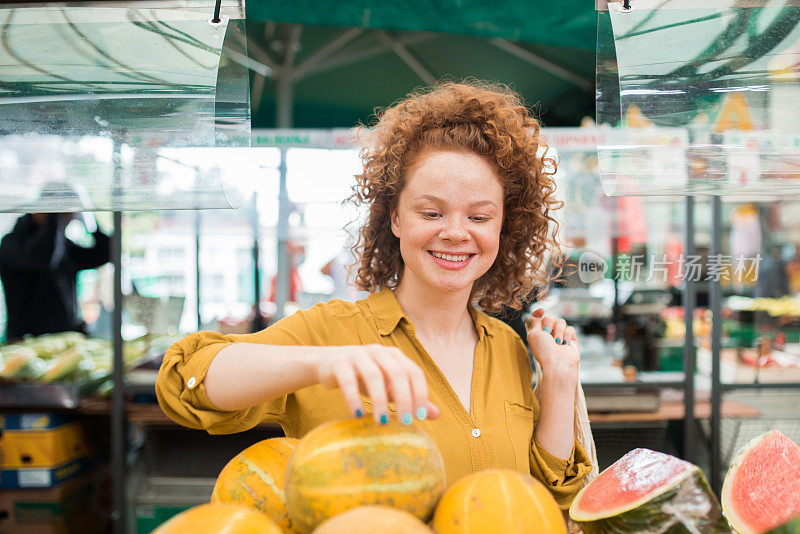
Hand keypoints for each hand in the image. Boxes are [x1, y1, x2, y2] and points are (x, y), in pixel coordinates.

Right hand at [315, 344, 439, 424]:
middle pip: (397, 373)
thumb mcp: (389, 387)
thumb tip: (437, 415)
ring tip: (381, 423)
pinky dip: (353, 398)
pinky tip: (358, 415)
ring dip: (380, 400)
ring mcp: (358, 355)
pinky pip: (348, 380)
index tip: (419, 417)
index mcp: (394, 355)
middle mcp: (378, 351)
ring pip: (373, 375)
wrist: (328, 363)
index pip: (414, 372)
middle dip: (404, 399)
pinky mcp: (339, 363)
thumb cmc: (364, 377)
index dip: (419, 393)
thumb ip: (411, 397)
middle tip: (404, 423)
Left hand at [525, 308, 579, 378]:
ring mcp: (560, 336)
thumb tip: (534, 315)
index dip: (538, 313)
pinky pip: (570, 328)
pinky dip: (567, 335)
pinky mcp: (570, 339)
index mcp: (537, 333)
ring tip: (557, 342)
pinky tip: (564, 344)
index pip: (537, 318)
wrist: (558, 363)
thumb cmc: (544, 351)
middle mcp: (548, 334)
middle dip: (548, 324)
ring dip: (558, 331)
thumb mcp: (533, 334)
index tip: (541, 311)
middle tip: (548, 334)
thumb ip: (534, 322)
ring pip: (560, 321)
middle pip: (549, 317)